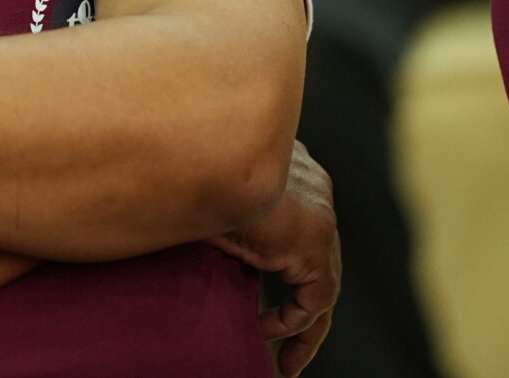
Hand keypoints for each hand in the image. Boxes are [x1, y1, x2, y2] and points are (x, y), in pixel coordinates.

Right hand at [206, 142, 338, 375]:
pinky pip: (319, 293)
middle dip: (300, 301)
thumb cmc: (188, 165)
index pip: (299, 223)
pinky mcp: (316, 238)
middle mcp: (312, 184)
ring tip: (287, 359)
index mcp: (289, 165)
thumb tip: (184, 235)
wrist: (201, 152)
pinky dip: (297, 317)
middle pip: (316, 255)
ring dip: (304, 322)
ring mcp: (320, 211)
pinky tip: (267, 329)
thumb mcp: (204, 192)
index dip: (285, 264)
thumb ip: (216, 211)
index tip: (263, 291)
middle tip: (276, 333)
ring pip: (324, 279)